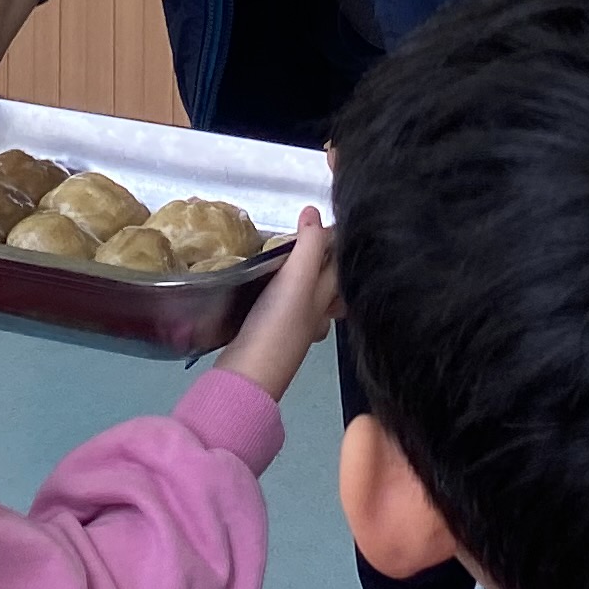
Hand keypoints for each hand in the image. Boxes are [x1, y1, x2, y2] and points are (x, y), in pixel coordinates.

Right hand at [214, 212, 337, 401]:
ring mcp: (295, 327)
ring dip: (309, 278)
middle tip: (320, 233)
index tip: (334, 213)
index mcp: (327, 297)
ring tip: (298, 258)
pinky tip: (274, 289)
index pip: (342, 264)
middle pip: (331, 283)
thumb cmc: (277, 327)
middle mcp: (317, 313)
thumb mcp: (297, 280)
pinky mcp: (273, 336)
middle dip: (330, 260)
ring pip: (311, 298)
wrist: (247, 378)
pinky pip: (287, 308)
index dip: (339, 239)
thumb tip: (314, 211)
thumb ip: (308, 246)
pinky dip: (286, 294)